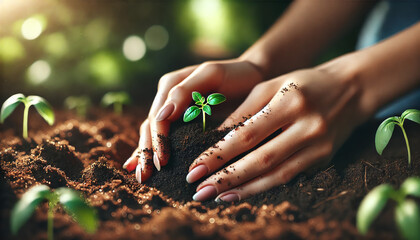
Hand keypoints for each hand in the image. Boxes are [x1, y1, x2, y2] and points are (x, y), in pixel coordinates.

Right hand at [123, 59, 262, 182]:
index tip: (162, 161)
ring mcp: (173, 109)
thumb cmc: (235, 74)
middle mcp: (167, 97)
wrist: (252, 76)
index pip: (158, 117)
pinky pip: (162, 136)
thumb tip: (161, 116)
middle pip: (150, 127)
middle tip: (146, 176)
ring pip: (152, 133)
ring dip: (145, 154)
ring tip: (142, 176)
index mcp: (171, 84)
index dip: (157, 139)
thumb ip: (184, 91)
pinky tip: (142, 168)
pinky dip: (152, 150)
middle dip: (147, 151)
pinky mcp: (181, 120)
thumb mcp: (211, 76)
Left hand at [186, 67, 367, 201]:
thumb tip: (214, 137)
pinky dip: (264, 188)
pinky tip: (243, 193)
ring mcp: (319, 146)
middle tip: (199, 190)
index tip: (195, 167)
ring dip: (244, 189)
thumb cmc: (303, 84)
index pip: (248, 133)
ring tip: (216, 197)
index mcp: (290, 101)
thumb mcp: (272, 85)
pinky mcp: (324, 159)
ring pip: (276, 175)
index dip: (219, 153)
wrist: (350, 90)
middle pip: (261, 159)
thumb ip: (244, 109)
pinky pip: (290, 178)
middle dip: (226, 177)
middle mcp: (307, 126)